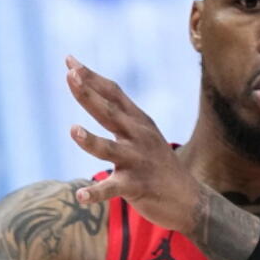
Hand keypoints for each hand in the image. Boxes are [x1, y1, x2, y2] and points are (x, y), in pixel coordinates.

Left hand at [66, 56, 203, 234]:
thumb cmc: (157, 164)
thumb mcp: (143, 134)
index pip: (112, 93)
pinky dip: (95, 193)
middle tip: (70, 76)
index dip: (91, 77)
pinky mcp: (137, 186)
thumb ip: (120, 116)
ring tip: (74, 130)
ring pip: (110, 149)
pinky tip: (80, 196)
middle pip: (109, 113)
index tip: (70, 60)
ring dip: (91, 140)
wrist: (189, 199)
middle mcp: (137, 137)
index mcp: (137, 122)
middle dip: (89, 94)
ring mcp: (137, 161)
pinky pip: (112, 189)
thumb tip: (94, 93)